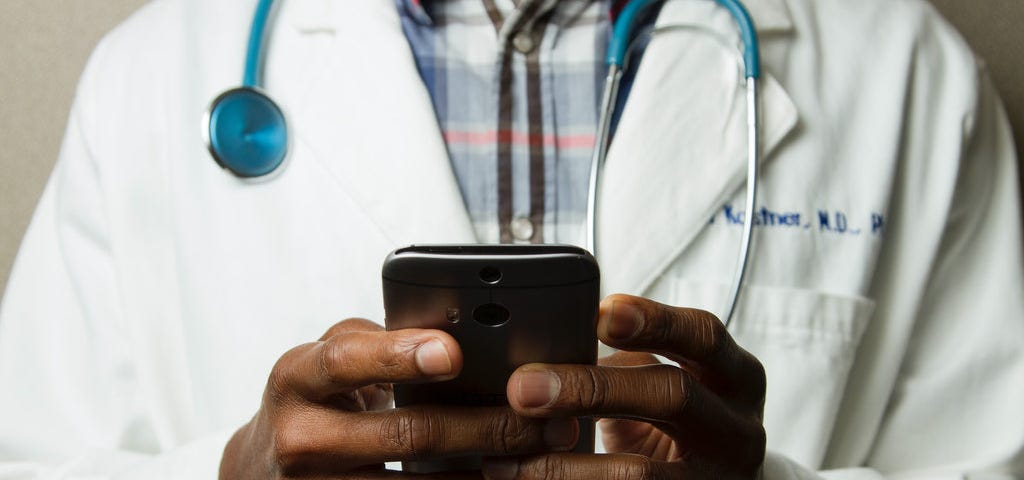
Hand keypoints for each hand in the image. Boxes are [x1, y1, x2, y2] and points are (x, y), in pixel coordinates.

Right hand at [219, 318, 578, 478]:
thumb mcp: (327, 359)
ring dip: (486, 470)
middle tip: (542, 416)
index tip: (454, 352)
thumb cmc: (313, 400)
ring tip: (539, 453)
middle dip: (484, 424)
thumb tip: (456, 332)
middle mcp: (302, 438)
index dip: (399, 355)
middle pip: (405, 433)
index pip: (347, 361)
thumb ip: (379, 341)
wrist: (261, 469)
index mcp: (297, 377)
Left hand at [485, 294, 766, 478]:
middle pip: (673, 396)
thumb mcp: (671, 379)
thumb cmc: (681, 420)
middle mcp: (737, 428)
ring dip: (564, 466)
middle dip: (592, 388)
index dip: (654, 321)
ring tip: (506, 461)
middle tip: (523, 389)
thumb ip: (626, 362)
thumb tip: (539, 352)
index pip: (703, 336)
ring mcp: (716, 479)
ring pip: (642, 474)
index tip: (599, 313)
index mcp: (735, 376)